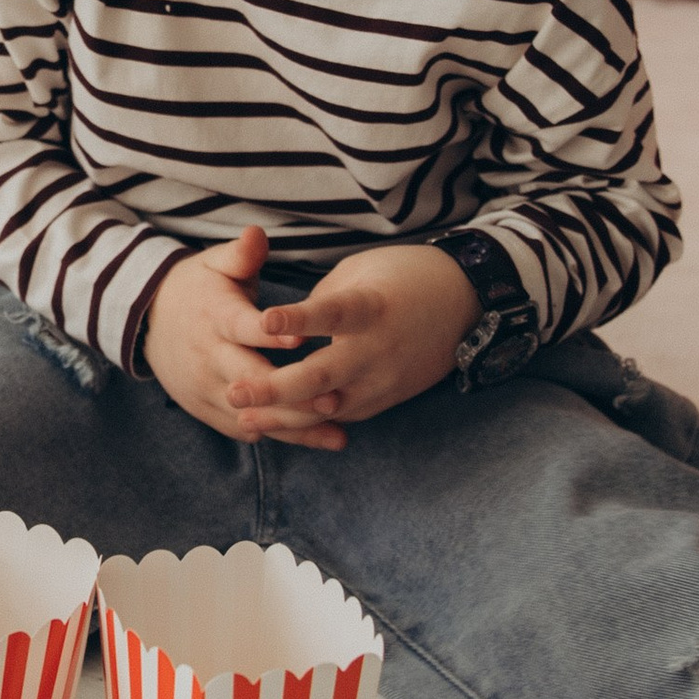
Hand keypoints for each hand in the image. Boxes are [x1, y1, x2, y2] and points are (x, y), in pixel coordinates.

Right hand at [143, 227, 351, 449]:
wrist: (149, 320)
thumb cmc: (198, 287)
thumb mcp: (215, 263)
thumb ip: (241, 254)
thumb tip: (256, 234)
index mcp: (214, 315)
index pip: (242, 327)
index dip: (269, 335)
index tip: (301, 341)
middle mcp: (208, 355)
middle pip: (251, 380)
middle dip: (291, 393)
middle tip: (333, 399)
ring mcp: (206, 386)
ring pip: (252, 413)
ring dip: (295, 426)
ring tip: (339, 434)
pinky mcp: (206, 408)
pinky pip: (244, 428)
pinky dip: (280, 435)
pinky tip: (320, 438)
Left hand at [144, 234, 480, 448]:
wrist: (464, 304)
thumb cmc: (403, 277)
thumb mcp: (360, 272)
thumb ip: (320, 301)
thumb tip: (284, 330)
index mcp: (371, 307)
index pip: (331, 314)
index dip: (299, 319)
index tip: (265, 320)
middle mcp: (377, 349)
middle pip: (322, 375)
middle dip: (275, 388)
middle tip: (234, 391)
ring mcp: (382, 380)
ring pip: (327, 407)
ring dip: (284, 417)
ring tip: (244, 419)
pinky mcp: (385, 400)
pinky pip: (341, 416)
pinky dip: (308, 424)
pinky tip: (273, 426)